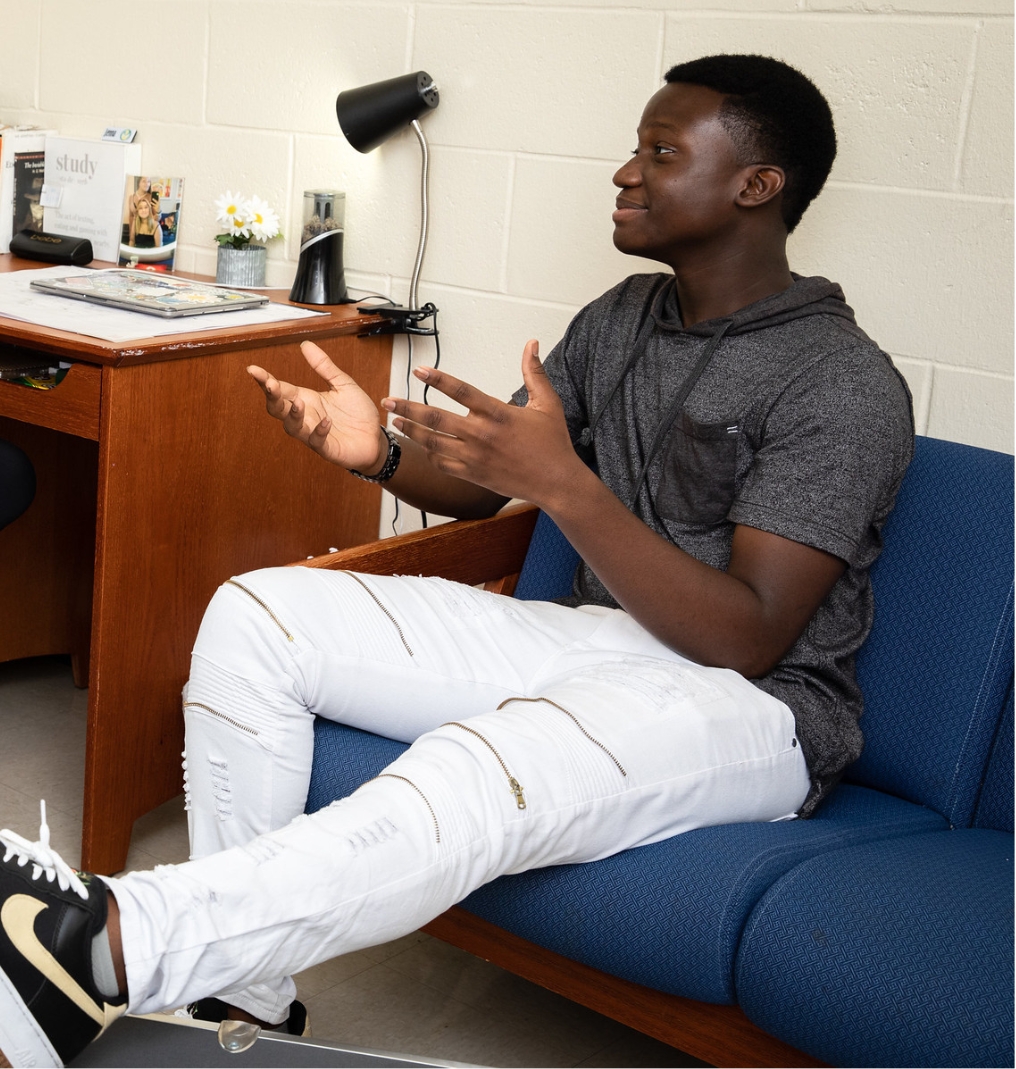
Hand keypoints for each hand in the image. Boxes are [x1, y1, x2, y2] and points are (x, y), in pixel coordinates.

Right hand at [247, 340, 383, 470]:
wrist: (375, 438)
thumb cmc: (358, 414)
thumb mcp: (343, 384)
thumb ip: (324, 366)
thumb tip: (305, 344)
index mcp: (306, 399)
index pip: (280, 389)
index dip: (265, 380)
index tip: (253, 369)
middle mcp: (305, 416)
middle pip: (278, 409)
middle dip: (272, 396)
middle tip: (271, 384)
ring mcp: (313, 434)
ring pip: (292, 427)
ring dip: (293, 415)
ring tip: (299, 402)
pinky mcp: (327, 448)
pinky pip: (317, 442)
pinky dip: (319, 431)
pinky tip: (326, 422)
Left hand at [382, 340, 582, 506]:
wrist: (556, 482)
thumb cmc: (553, 444)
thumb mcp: (547, 403)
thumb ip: (534, 373)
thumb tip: (532, 344)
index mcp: (498, 413)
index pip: (461, 391)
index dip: (437, 379)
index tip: (419, 370)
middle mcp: (481, 435)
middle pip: (435, 418)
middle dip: (408, 407)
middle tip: (388, 399)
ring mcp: (474, 457)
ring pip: (433, 442)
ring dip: (411, 430)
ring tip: (395, 420)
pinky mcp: (473, 475)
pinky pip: (443, 464)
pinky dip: (429, 454)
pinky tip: (421, 445)